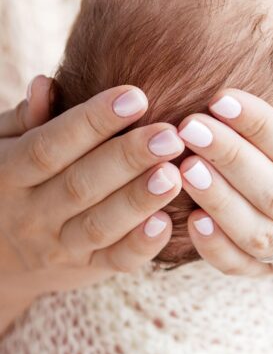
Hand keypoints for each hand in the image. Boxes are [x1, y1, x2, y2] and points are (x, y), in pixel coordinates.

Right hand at [0, 76, 183, 303]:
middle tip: (170, 136)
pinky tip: (166, 223)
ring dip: (139, 200)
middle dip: (128, 159)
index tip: (135, 97)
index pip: (50, 146)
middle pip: (81, 185)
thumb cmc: (11, 184)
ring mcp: (60, 246)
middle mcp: (32, 214)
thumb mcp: (3, 147)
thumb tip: (45, 84)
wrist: (0, 256)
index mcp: (10, 175)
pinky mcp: (87, 268)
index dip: (92, 121)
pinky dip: (140, 245)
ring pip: (100, 225)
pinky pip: (115, 261)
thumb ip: (25, 119)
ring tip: (174, 175)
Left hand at [177, 89, 272, 275]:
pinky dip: (214, 245)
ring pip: (255, 231)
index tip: (221, 100)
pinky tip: (190, 218)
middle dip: (230, 157)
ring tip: (185, 166)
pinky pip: (238, 265)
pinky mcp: (265, 274)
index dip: (261, 126)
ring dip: (218, 199)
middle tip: (191, 128)